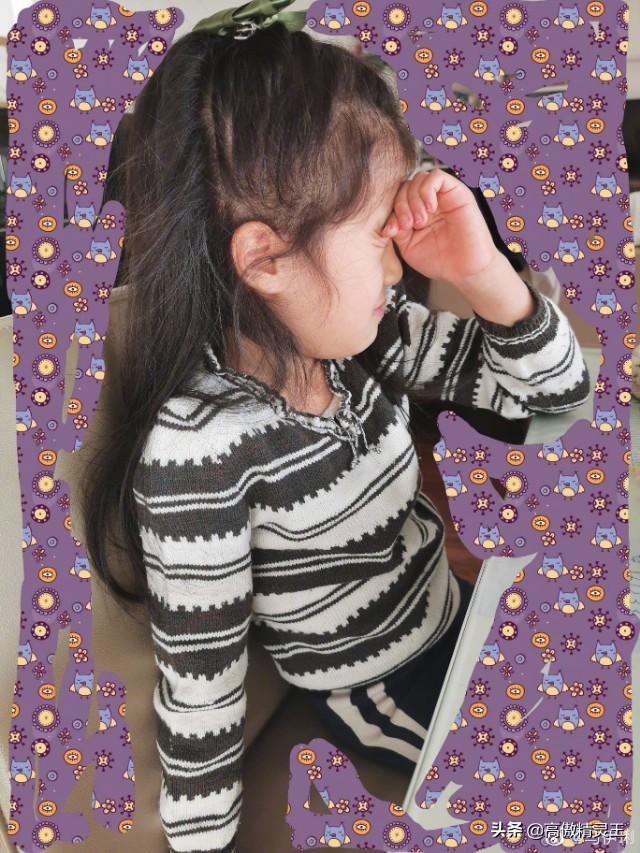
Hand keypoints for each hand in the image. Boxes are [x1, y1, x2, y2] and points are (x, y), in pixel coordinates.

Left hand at [382, 168, 500, 292]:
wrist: (466, 271)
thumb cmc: (441, 262)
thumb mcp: (409, 247)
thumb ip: (397, 228)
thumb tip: (387, 219)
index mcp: (416, 213)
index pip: (397, 198)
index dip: (390, 211)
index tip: (391, 232)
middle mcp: (429, 202)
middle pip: (406, 186)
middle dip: (401, 205)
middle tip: (408, 225)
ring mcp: (443, 196)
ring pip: (419, 178)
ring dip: (413, 199)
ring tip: (420, 221)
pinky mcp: (458, 192)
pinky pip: (436, 176)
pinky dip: (427, 190)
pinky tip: (430, 209)